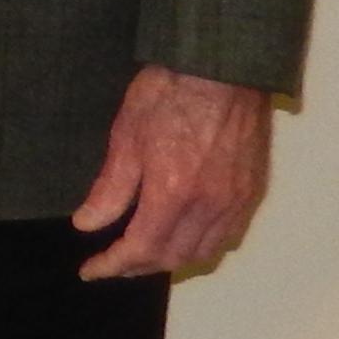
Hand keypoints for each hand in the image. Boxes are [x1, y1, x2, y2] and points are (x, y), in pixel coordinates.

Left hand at [72, 65, 275, 277]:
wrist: (221, 67)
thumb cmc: (168, 93)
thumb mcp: (126, 136)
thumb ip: (110, 189)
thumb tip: (87, 225)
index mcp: (173, 194)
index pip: (141, 249)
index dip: (113, 265)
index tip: (90, 270)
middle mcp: (209, 206)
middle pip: (174, 257)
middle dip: (139, 267)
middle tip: (113, 263)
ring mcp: (236, 200)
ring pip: (204, 251)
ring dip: (172, 260)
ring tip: (144, 255)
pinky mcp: (251, 189)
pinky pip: (228, 234)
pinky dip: (202, 245)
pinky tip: (184, 237)